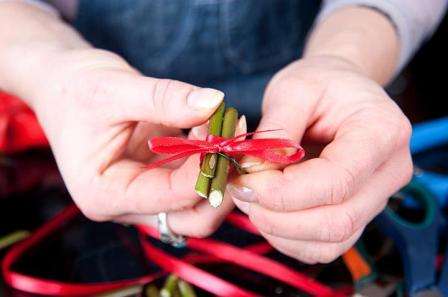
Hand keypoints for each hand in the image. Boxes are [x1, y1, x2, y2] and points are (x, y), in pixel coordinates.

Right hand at [31, 48, 242, 236]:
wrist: (63, 87)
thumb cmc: (77, 90)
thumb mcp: (116, 89)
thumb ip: (166, 98)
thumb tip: (215, 102)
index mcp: (105, 194)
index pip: (172, 197)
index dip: (206, 168)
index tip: (225, 131)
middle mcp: (126, 205)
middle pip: (192, 218)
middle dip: (222, 183)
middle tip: (236, 140)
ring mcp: (144, 195)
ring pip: (199, 205)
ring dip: (221, 172)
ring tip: (229, 127)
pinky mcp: (157, 179)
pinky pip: (194, 181)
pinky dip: (211, 159)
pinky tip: (216, 128)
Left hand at [229, 56, 412, 262]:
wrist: (340, 91)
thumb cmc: (320, 83)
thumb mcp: (293, 89)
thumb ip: (275, 132)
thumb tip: (252, 173)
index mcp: (382, 133)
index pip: (336, 181)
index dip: (284, 191)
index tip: (244, 180)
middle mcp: (389, 172)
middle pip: (337, 220)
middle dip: (278, 216)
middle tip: (240, 191)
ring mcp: (376, 198)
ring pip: (331, 241)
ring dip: (280, 231)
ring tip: (250, 200)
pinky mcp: (357, 214)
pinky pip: (325, 245)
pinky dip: (288, 238)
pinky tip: (266, 213)